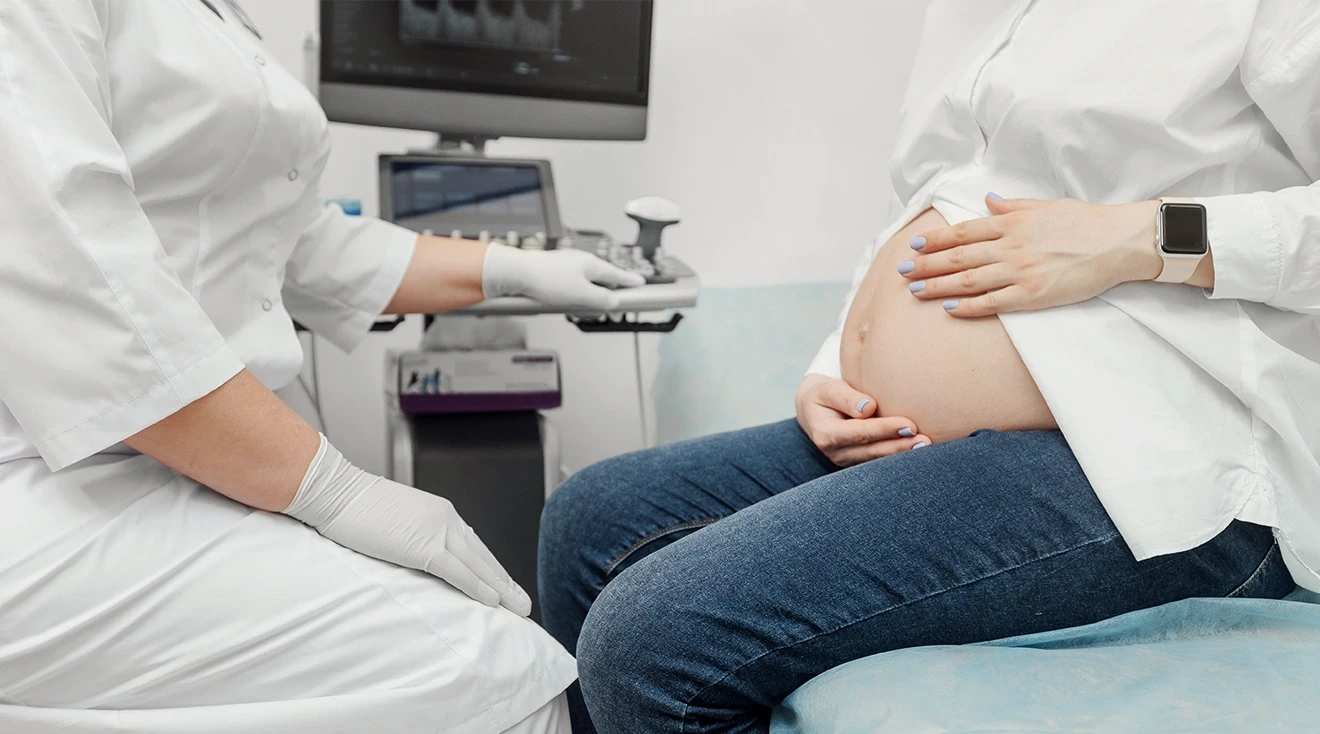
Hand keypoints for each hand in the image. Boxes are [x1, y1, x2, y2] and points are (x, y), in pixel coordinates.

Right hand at [285, 436, 531, 616]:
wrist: (336, 491)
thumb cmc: (354, 505)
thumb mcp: (395, 518)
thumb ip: (414, 533)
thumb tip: (419, 551)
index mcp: (439, 511)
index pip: (473, 544)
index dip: (491, 567)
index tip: (504, 584)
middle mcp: (445, 519)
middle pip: (482, 556)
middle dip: (504, 582)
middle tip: (522, 602)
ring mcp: (436, 532)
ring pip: (477, 566)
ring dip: (500, 589)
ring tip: (517, 608)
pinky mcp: (423, 547)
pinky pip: (458, 572)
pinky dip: (477, 587)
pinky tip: (492, 602)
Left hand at [482, 245, 646, 310]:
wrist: (516, 273)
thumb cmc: (547, 279)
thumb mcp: (582, 294)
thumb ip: (602, 298)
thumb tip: (614, 301)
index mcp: (592, 264)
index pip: (617, 274)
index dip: (630, 281)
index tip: (641, 284)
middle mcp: (580, 262)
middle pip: (602, 280)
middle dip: (607, 295)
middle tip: (613, 310)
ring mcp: (566, 266)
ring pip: (586, 285)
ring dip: (588, 298)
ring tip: (584, 309)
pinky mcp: (554, 273)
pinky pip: (572, 286)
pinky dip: (575, 296)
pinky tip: (567, 304)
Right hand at [795, 374, 929, 467]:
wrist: (814, 410)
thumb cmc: (823, 395)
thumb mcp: (826, 390)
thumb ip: (845, 397)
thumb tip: (868, 407)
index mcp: (826, 435)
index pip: (860, 432)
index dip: (885, 430)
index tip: (909, 425)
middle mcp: (837, 453)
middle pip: (873, 451)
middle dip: (900, 447)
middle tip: (925, 441)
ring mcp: (848, 461)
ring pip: (878, 460)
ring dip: (903, 454)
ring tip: (927, 446)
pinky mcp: (859, 462)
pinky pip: (880, 461)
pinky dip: (899, 455)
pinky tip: (918, 450)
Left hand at [899, 195, 1163, 317]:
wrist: (1119, 241)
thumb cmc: (1086, 221)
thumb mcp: (1046, 205)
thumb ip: (1014, 206)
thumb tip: (989, 200)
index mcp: (1012, 223)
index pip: (964, 232)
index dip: (936, 240)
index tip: (915, 244)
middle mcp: (1011, 246)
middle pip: (958, 257)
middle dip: (926, 264)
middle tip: (902, 269)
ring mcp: (1020, 271)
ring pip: (968, 280)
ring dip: (937, 286)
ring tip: (914, 290)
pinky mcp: (1032, 294)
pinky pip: (992, 302)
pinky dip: (968, 306)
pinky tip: (949, 309)